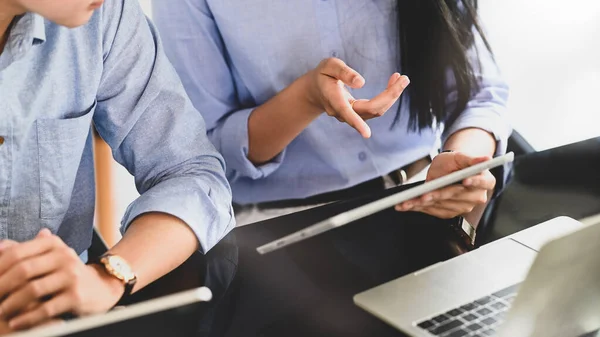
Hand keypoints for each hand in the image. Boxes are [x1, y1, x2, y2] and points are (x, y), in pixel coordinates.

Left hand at [0, 229, 124, 329]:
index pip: (18, 252)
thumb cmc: (67, 273)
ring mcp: (72, 275)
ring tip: (1, 312)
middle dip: (2, 286)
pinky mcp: (77, 295)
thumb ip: (26, 250)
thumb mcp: (50, 257)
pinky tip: (16, 323)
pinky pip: (46, 308)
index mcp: (54, 244)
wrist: (101, 287)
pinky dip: (27, 318)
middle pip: (24, 270)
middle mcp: (65, 256)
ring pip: (33, 289)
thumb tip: (1, 246)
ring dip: (12, 304)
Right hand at [305, 57, 409, 137]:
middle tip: (404, 78)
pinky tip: (394, 82)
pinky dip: (388, 97)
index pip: (346, 112)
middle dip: (390, 96)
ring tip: (401, 78)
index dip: (356, 123)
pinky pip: (376, 109)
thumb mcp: (329, 66)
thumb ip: (344, 72)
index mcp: (333, 99)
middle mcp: (343, 112)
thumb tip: (361, 83)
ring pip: (376, 110)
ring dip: (391, 96)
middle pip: (370, 109)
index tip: (366, 134)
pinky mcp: (359, 114)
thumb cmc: (323, 75)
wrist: (316, 90)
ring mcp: (351, 116)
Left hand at [395, 152, 495, 218]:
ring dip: (423, 204)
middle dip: (438, 195)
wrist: (447, 170)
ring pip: (442, 205)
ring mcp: (463, 207)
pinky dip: (419, 208)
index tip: (465, 181)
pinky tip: (407, 206)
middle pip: (456, 196)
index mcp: (485, 181)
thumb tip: (487, 159)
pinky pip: (434, 211)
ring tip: (407, 201)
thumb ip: (471, 159)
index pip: (482, 183)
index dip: (474, 182)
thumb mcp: (460, 156)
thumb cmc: (455, 162)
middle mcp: (476, 197)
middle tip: (423, 195)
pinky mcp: (450, 212)